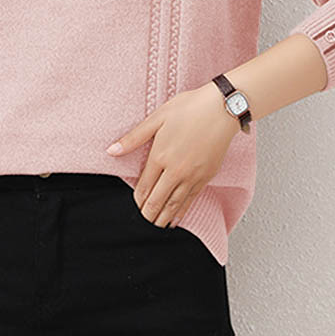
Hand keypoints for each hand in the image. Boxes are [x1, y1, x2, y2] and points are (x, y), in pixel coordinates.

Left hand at [105, 82, 239, 227]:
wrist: (222, 109)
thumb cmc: (190, 108)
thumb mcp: (157, 118)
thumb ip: (134, 137)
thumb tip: (112, 150)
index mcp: (160, 155)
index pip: (144, 186)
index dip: (137, 199)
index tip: (134, 206)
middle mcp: (176, 170)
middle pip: (158, 199)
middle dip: (148, 214)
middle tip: (142, 223)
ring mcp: (193, 175)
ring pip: (175, 203)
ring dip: (164, 217)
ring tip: (156, 227)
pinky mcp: (207, 176)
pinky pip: (191, 199)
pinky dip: (182, 211)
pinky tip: (177, 218)